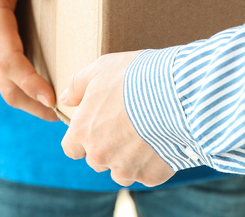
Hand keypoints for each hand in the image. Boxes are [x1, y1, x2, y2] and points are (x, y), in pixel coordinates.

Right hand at [0, 0, 56, 120]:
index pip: (10, 61)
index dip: (31, 82)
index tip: (53, 98)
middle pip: (8, 86)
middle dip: (35, 106)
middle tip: (67, 119)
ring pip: (7, 87)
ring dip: (32, 104)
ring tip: (64, 114)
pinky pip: (9, 79)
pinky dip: (27, 93)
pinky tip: (50, 95)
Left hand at [60, 51, 175, 186]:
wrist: (177, 94)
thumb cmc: (137, 76)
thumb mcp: (102, 67)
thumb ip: (79, 84)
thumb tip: (66, 99)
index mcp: (83, 131)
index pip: (71, 148)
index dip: (83, 138)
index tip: (98, 127)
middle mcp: (100, 156)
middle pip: (97, 160)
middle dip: (108, 146)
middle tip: (129, 124)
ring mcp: (126, 169)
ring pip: (122, 171)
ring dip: (129, 158)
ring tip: (148, 133)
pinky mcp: (150, 176)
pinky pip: (147, 173)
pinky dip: (154, 162)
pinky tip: (164, 140)